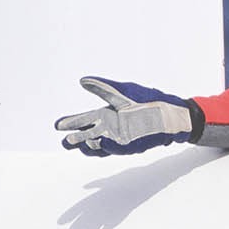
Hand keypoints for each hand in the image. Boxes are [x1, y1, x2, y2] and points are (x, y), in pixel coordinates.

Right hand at [55, 77, 193, 156]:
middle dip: (75, 139)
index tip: (57, 125)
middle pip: (88, 135)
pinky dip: (108, 147)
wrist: (170, 111)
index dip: (71, 123)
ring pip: (99, 146)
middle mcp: (111, 128)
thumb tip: (82, 80)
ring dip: (88, 146)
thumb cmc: (147, 99)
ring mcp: (121, 138)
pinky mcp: (132, 144)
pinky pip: (117, 148)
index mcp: (106, 114)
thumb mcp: (122, 91)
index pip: (84, 120)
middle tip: (64, 140)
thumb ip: (102, 87)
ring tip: (78, 144)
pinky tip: (99, 143)